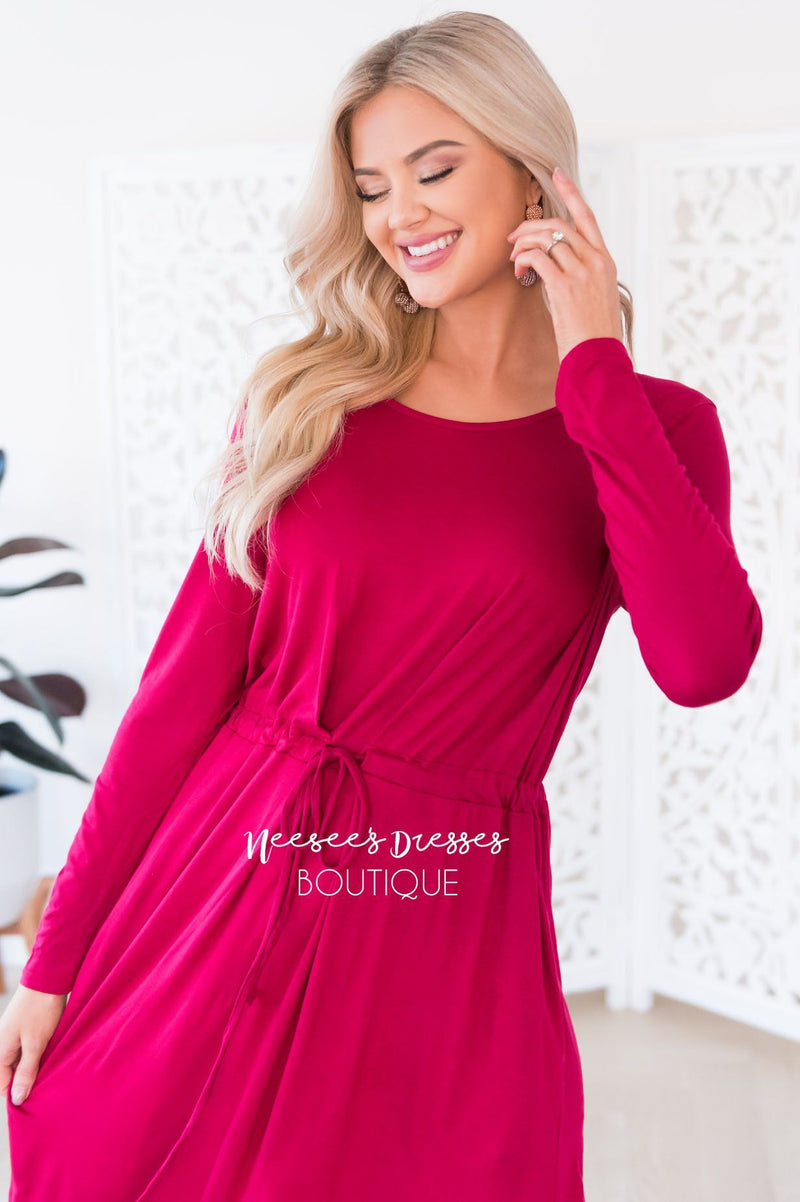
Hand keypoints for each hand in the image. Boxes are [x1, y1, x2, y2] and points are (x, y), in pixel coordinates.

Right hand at [0, 983, 67, 1106]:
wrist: (47, 979)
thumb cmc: (40, 1010)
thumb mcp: (36, 1044)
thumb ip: (26, 1072)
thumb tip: (17, 1100)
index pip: (3, 1087)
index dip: (20, 1095)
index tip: (38, 1099)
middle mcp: (0, 1047)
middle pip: (10, 1076)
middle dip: (27, 1082)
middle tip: (48, 1084)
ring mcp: (10, 1039)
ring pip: (18, 1064)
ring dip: (33, 1069)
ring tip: (50, 1070)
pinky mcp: (21, 1032)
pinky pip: (24, 1053)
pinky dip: (36, 1057)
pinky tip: (50, 1056)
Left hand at [506, 167, 623, 362]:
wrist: (599, 358)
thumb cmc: (593, 335)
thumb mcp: (593, 298)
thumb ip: (579, 276)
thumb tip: (551, 266)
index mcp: (605, 262)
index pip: (588, 217)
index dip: (571, 193)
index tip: (556, 174)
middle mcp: (596, 262)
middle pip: (560, 225)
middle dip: (531, 226)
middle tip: (512, 237)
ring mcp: (582, 273)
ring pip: (547, 239)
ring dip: (523, 244)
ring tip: (513, 258)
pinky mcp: (566, 288)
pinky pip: (538, 258)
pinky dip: (523, 258)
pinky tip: (517, 269)